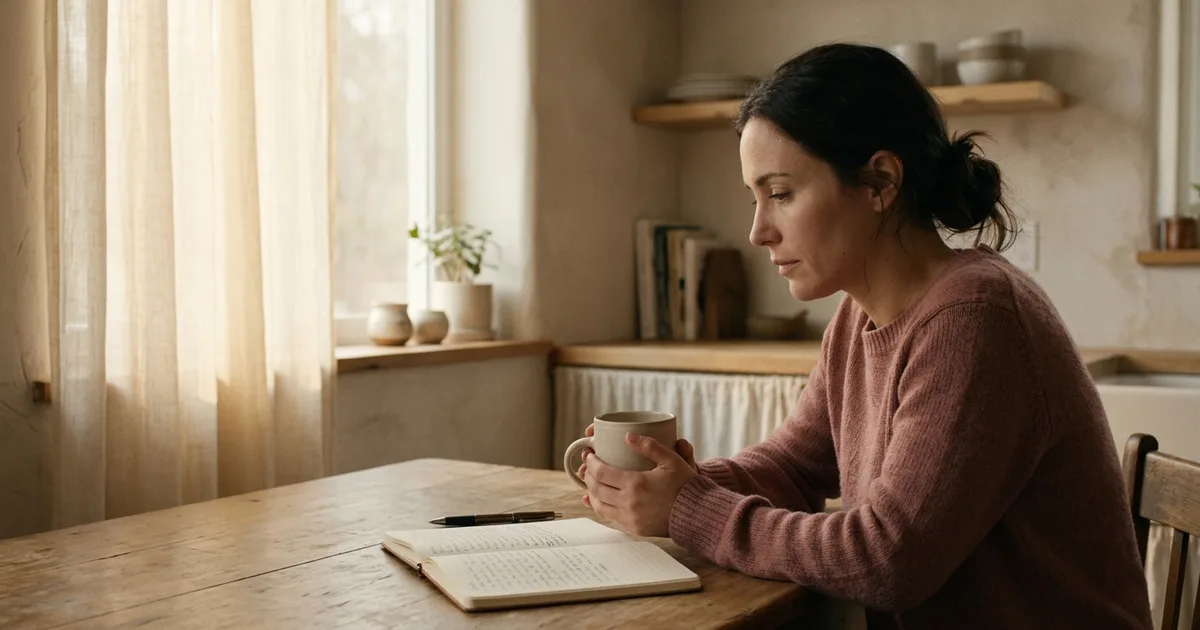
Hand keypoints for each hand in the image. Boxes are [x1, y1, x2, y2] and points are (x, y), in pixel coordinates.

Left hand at [577, 432, 698, 537]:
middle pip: (597, 489)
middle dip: (588, 476)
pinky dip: (602, 508)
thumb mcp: (671, 460)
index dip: (592, 463)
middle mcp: (629, 503)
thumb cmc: (686, 486)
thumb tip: (628, 436)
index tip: (590, 455)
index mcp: (636, 483)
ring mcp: (630, 518)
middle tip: (588, 467)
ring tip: (592, 483)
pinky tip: (601, 501)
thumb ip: (650, 446)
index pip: (602, 472)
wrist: (697, 515)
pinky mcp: (634, 529)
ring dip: (592, 493)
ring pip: (600, 506)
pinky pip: (611, 518)